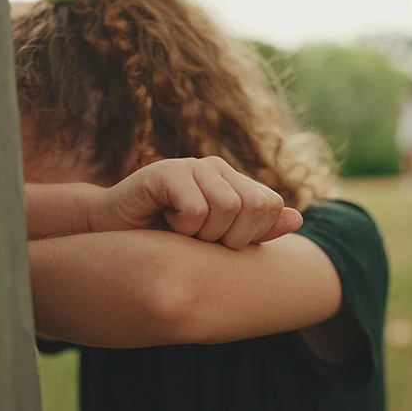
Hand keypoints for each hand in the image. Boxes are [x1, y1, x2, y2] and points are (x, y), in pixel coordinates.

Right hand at [88, 157, 302, 248]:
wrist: (113, 235)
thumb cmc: (166, 241)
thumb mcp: (218, 242)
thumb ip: (258, 231)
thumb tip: (298, 218)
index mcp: (234, 182)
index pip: (270, 205)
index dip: (252, 235)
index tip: (222, 243)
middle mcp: (217, 168)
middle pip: (253, 205)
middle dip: (230, 237)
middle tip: (200, 239)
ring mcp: (191, 167)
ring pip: (227, 208)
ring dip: (203, 233)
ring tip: (182, 230)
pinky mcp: (165, 172)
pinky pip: (195, 209)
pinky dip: (182, 227)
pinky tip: (165, 220)